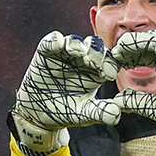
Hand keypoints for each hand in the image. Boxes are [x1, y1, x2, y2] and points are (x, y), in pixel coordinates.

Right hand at [12, 31, 120, 155]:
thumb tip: (116, 115)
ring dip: (78, 45)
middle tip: (94, 63)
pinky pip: (52, 40)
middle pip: (96, 47)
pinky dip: (55, 40)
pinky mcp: (47, 51)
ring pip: (76, 41)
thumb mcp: (84, 114)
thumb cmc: (66, 111)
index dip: (110, 66)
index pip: (110, 62)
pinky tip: (58, 44)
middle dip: (96, 52)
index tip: (109, 75)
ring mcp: (66, 53)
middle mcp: (84, 59)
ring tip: (77, 52)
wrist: (39, 112)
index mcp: (98, 72)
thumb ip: (101, 113)